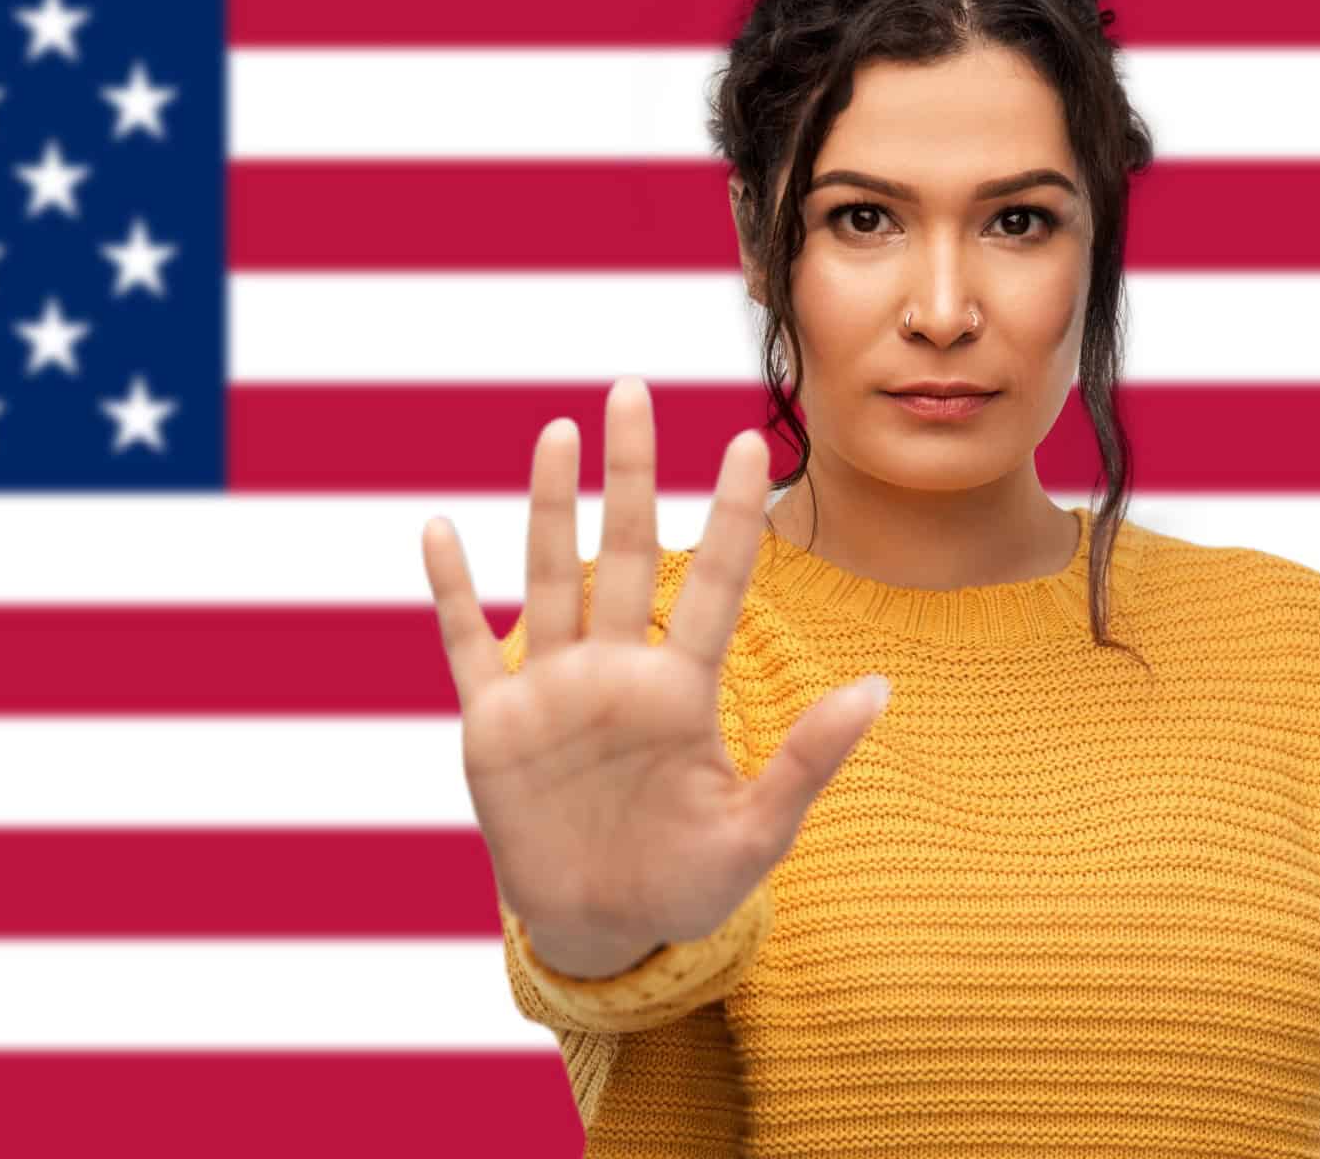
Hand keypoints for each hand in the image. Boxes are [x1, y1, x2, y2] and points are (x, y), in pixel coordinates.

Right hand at [422, 377, 891, 974]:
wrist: (605, 930)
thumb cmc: (688, 884)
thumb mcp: (757, 835)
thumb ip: (809, 761)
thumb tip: (880, 687)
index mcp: (683, 692)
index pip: (715, 584)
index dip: (732, 515)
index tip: (750, 441)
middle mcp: (616, 671)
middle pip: (627, 551)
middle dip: (630, 472)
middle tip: (634, 390)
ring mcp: (552, 691)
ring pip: (550, 576)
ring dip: (549, 506)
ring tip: (556, 432)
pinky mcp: (493, 723)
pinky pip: (467, 643)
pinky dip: (452, 591)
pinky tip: (440, 531)